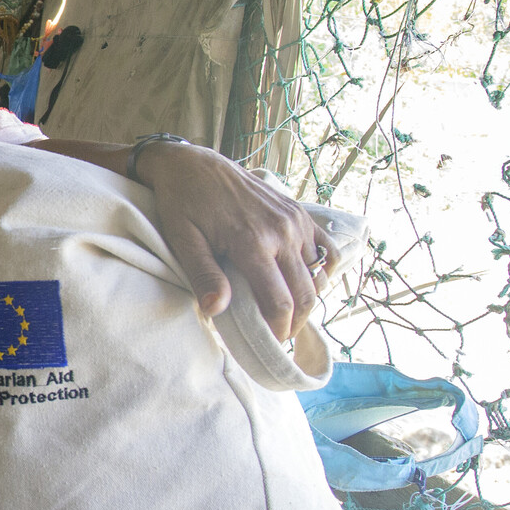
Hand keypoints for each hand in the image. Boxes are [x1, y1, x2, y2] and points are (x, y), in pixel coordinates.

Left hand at [136, 141, 336, 340]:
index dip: (279, 330)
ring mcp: (295, 220)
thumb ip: (203, 276)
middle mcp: (282, 231)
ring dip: (308, 299)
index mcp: (252, 242)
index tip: (271, 345)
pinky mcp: (299, 212)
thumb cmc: (182, 205)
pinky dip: (323, 271)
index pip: (280, 301)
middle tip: (280, 336)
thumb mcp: (184, 241)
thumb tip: (216, 311)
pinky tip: (306, 283)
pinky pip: (327, 249)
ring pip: (318, 274)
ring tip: (288, 313)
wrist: (194, 165)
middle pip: (305, 293)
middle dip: (296, 322)